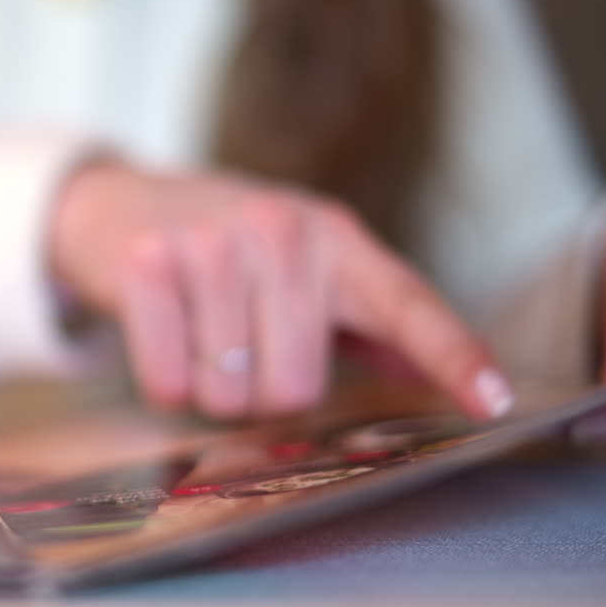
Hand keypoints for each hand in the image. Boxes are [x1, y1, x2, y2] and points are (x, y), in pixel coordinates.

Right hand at [50, 161, 511, 419]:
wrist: (114, 204)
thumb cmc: (218, 247)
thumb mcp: (298, 262)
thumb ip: (358, 318)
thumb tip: (423, 369)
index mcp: (333, 236)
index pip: (404, 302)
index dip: (452, 355)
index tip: (491, 402)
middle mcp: (281, 231)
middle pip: (294, 389)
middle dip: (260, 391)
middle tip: (235, 345)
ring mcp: (212, 244)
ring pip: (228, 393)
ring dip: (207, 385)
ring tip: (194, 331)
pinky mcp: (147, 265)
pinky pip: (169, 383)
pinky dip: (162, 380)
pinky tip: (161, 332)